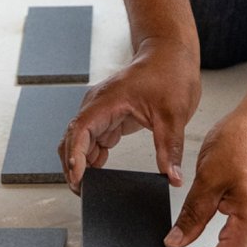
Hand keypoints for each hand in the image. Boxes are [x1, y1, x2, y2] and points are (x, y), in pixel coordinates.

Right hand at [58, 37, 200, 190]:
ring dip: (81, 164)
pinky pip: (92, 141)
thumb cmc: (169, 72)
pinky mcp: (110, 117)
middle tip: (83, 192)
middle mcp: (98, 105)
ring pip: (79, 142)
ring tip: (91, 189)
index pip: (79, 130)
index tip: (77, 179)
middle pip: (72, 139)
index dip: (75, 156)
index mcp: (106, 100)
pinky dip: (92, 158)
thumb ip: (170, 148)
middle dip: (72, 166)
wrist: (171, 53)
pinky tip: (99, 174)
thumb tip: (172, 176)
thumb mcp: (174, 114)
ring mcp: (102, 111)